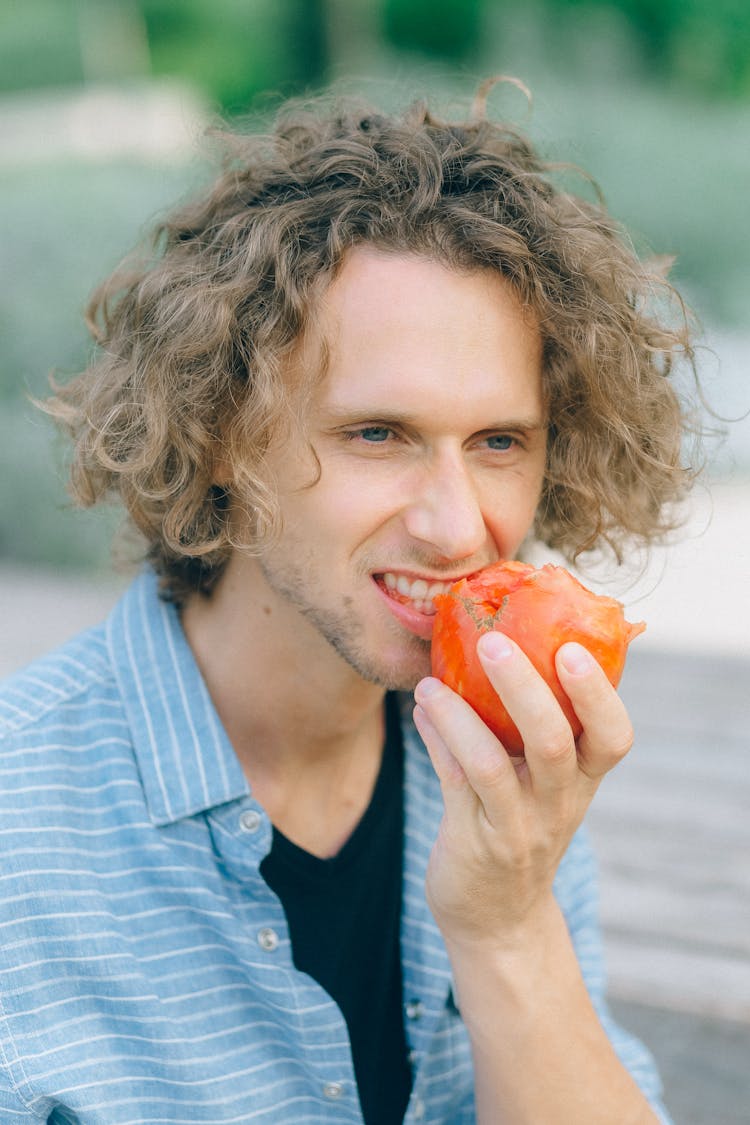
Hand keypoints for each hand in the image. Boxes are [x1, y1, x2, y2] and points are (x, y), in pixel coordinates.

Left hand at [413, 631, 633, 951]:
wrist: (500, 920)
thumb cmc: (523, 829)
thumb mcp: (548, 788)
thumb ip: (540, 732)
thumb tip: (509, 646)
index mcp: (583, 783)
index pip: (613, 737)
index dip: (598, 694)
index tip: (572, 648)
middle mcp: (556, 806)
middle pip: (553, 741)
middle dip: (524, 687)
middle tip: (493, 642)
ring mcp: (515, 828)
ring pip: (491, 764)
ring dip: (458, 714)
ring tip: (430, 682)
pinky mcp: (472, 842)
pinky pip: (452, 782)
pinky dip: (435, 738)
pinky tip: (421, 709)